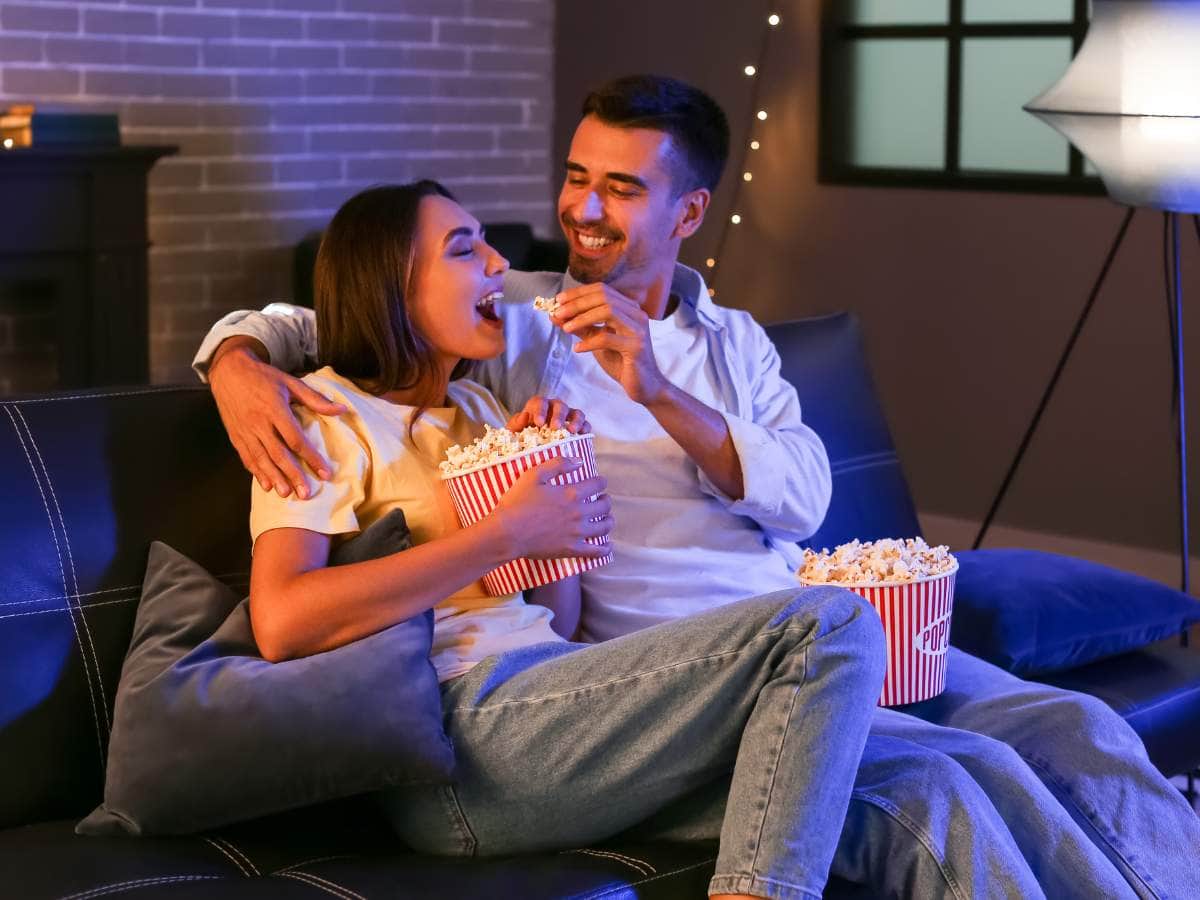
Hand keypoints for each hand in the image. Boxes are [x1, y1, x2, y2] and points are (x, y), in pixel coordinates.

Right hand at [209, 339, 346, 497]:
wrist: (228, 370)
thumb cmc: (263, 376)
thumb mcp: (290, 382)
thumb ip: (315, 399)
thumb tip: (342, 409)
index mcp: (275, 409)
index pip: (296, 439)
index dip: (311, 457)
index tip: (324, 472)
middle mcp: (259, 422)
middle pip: (278, 454)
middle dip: (293, 475)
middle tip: (305, 494)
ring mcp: (245, 430)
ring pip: (261, 459)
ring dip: (274, 477)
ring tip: (286, 493)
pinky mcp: (235, 435)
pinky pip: (246, 457)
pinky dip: (256, 472)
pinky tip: (265, 484)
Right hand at [490, 457, 612, 559]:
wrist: (507, 533)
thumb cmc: (517, 503)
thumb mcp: (534, 475)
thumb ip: (558, 464)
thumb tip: (579, 461)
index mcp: (571, 493)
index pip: (598, 484)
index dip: (601, 482)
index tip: (599, 483)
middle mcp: (579, 513)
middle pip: (604, 506)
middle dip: (605, 500)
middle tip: (602, 500)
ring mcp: (577, 533)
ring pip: (604, 527)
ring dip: (608, 520)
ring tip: (606, 518)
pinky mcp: (571, 549)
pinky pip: (595, 551)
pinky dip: (604, 548)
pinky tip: (606, 546)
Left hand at [505, 396, 590, 433]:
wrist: (534, 450)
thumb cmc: (523, 439)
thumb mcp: (515, 432)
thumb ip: (516, 424)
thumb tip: (524, 416)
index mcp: (538, 407)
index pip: (540, 402)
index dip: (540, 410)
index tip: (538, 423)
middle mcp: (554, 408)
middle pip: (559, 405)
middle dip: (558, 416)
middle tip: (555, 427)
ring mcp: (568, 417)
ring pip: (575, 412)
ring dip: (575, 420)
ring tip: (572, 431)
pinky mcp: (578, 426)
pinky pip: (585, 423)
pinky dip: (585, 427)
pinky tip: (583, 434)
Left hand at [552, 284, 668, 404]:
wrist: (645, 385)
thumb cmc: (621, 361)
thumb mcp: (596, 340)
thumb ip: (579, 327)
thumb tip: (555, 315)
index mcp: (628, 308)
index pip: (601, 290)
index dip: (578, 293)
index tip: (558, 300)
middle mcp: (636, 314)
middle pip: (603, 297)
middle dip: (577, 303)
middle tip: (557, 312)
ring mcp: (638, 330)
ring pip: (608, 312)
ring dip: (582, 318)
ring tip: (565, 329)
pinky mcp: (636, 347)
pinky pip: (608, 339)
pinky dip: (589, 342)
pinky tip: (577, 349)